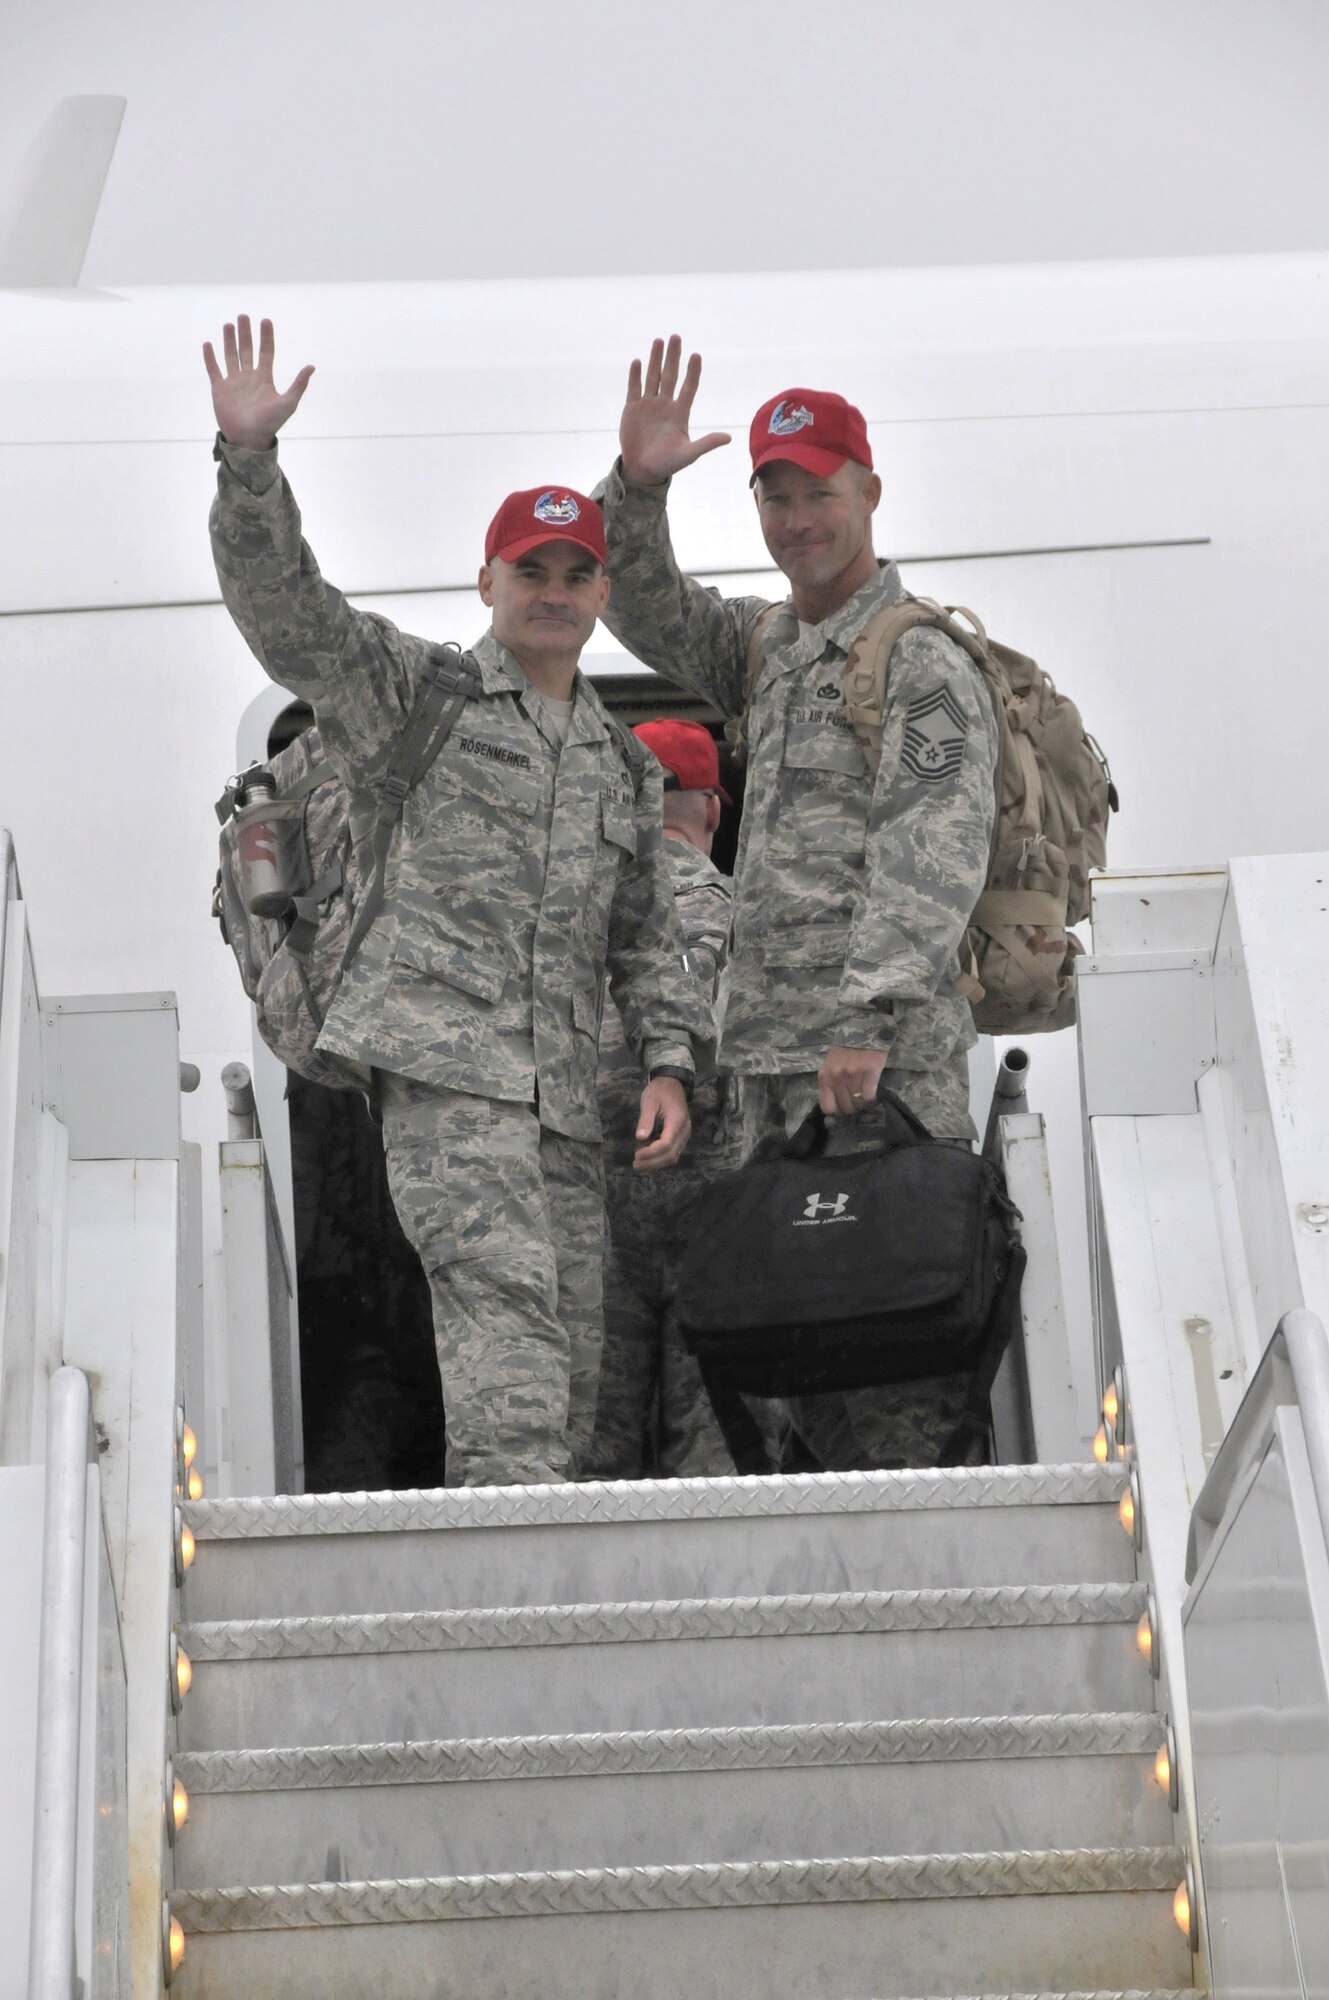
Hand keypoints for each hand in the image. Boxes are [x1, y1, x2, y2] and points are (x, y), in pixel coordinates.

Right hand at [203, 314, 313, 449]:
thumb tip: (312, 366)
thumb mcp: (288, 403)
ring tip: (229, 325)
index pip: (266, 352)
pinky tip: (208, 344)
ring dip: (229, 341)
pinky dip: (210, 358)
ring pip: (230, 356)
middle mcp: (248, 377)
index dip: (266, 337)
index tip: (265, 321)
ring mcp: (233, 382)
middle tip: (243, 316)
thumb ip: (298, 384)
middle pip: (246, 350)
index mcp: (264, 378)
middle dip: (245, 333)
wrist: (249, 439)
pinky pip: (214, 370)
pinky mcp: (219, 389)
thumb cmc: (270, 423)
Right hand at [620, 335, 730, 487]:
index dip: (693, 372)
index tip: (696, 355)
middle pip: (670, 376)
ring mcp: (648, 405)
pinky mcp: (632, 409)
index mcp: (680, 413)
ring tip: (658, 341)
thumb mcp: (689, 454)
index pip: (689, 387)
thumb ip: (707, 444)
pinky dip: (636, 376)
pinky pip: (634, 388)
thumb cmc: (668, 463)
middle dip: (673, 357)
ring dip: (655, 359)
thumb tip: (729, 438)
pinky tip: (638, 362)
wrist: (643, 470)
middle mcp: (665, 405)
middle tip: (676, 337)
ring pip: (653, 377)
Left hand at [632, 1077, 691, 1170]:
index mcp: (677, 1121)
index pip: (666, 1144)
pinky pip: (674, 1152)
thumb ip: (645, 1120)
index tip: (636, 1155)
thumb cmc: (659, 1091)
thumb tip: (639, 1138)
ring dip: (657, 1163)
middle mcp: (684, 1130)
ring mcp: (685, 1134)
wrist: (672, 1082)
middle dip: (653, 1162)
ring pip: (674, 1156)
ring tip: (640, 1165)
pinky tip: (649, 1159)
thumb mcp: (649, 1101)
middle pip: (671, 1154)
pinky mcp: (682, 1136)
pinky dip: (661, 1158)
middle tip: (636, 1165)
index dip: (651, 1153)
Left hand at [818, 1045, 887, 1117]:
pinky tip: (873, 1094)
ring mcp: (853, 1075)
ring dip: (863, 1104)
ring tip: (865, 1098)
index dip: (837, 1111)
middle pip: (846, 1107)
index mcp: (825, 1077)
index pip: (827, 1107)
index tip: (843, 1108)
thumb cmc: (845, 1050)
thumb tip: (837, 1104)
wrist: (862, 1031)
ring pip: (859, 1103)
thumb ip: (831, 1083)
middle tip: (857, 1101)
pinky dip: (872, 1099)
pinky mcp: (869, 1072)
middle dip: (852, 1107)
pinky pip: (870, 1096)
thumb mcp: (830, 1066)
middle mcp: (837, 1078)